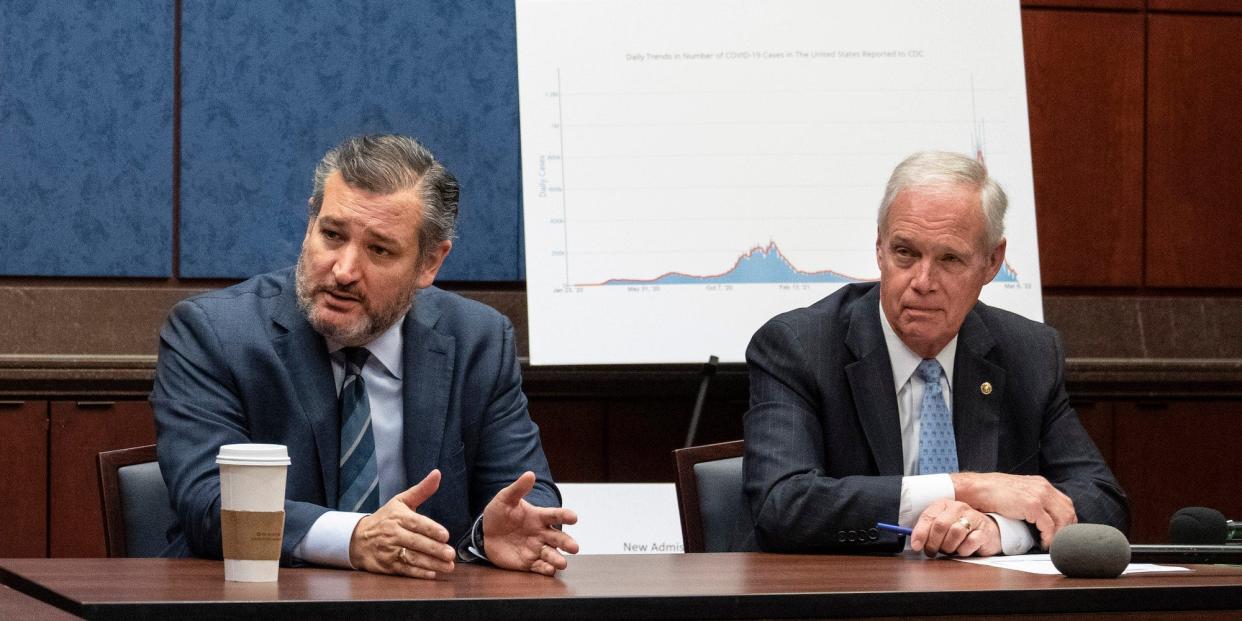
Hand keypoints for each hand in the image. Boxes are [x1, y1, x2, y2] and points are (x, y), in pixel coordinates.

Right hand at [348, 469, 456, 578]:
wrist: (357, 538)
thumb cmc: (385, 518)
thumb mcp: (401, 501)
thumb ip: (421, 490)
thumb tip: (437, 473)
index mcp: (398, 517)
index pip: (417, 523)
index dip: (431, 529)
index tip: (445, 535)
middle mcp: (392, 534)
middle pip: (416, 542)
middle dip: (435, 549)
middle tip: (451, 554)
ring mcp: (388, 551)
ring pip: (412, 558)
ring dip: (431, 564)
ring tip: (448, 566)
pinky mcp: (386, 566)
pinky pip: (404, 570)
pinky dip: (418, 573)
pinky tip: (432, 574)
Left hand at [481, 471, 578, 575]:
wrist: (486, 533)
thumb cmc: (499, 513)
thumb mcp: (505, 499)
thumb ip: (518, 488)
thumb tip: (530, 474)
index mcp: (539, 517)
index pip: (555, 515)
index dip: (565, 516)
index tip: (573, 517)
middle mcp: (541, 534)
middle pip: (558, 538)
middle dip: (567, 543)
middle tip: (574, 548)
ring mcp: (536, 549)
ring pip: (551, 554)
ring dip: (558, 559)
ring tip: (562, 563)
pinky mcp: (528, 562)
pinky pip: (539, 567)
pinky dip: (545, 569)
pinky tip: (550, 570)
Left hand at [910, 499, 1001, 556]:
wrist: (986, 532)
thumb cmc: (958, 530)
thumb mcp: (942, 527)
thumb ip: (928, 531)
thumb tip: (915, 543)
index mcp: (944, 505)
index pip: (928, 516)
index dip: (920, 533)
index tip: (916, 546)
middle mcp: (958, 508)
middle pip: (940, 525)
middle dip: (933, 542)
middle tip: (932, 552)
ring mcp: (973, 518)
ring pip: (955, 533)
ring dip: (948, 547)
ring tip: (948, 550)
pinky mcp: (984, 531)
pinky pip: (970, 542)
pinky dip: (963, 550)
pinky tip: (962, 550)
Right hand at [951, 472, 1076, 549]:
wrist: (975, 488)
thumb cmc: (990, 492)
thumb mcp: (1016, 492)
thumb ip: (1029, 499)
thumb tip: (1036, 516)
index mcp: (1040, 484)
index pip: (1064, 503)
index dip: (1066, 521)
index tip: (1061, 533)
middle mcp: (1043, 487)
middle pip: (1068, 511)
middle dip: (1067, 529)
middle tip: (1059, 542)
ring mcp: (1038, 495)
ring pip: (1063, 519)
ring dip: (1059, 535)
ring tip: (1051, 545)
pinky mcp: (1031, 505)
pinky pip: (1049, 526)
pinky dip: (1048, 537)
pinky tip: (1042, 543)